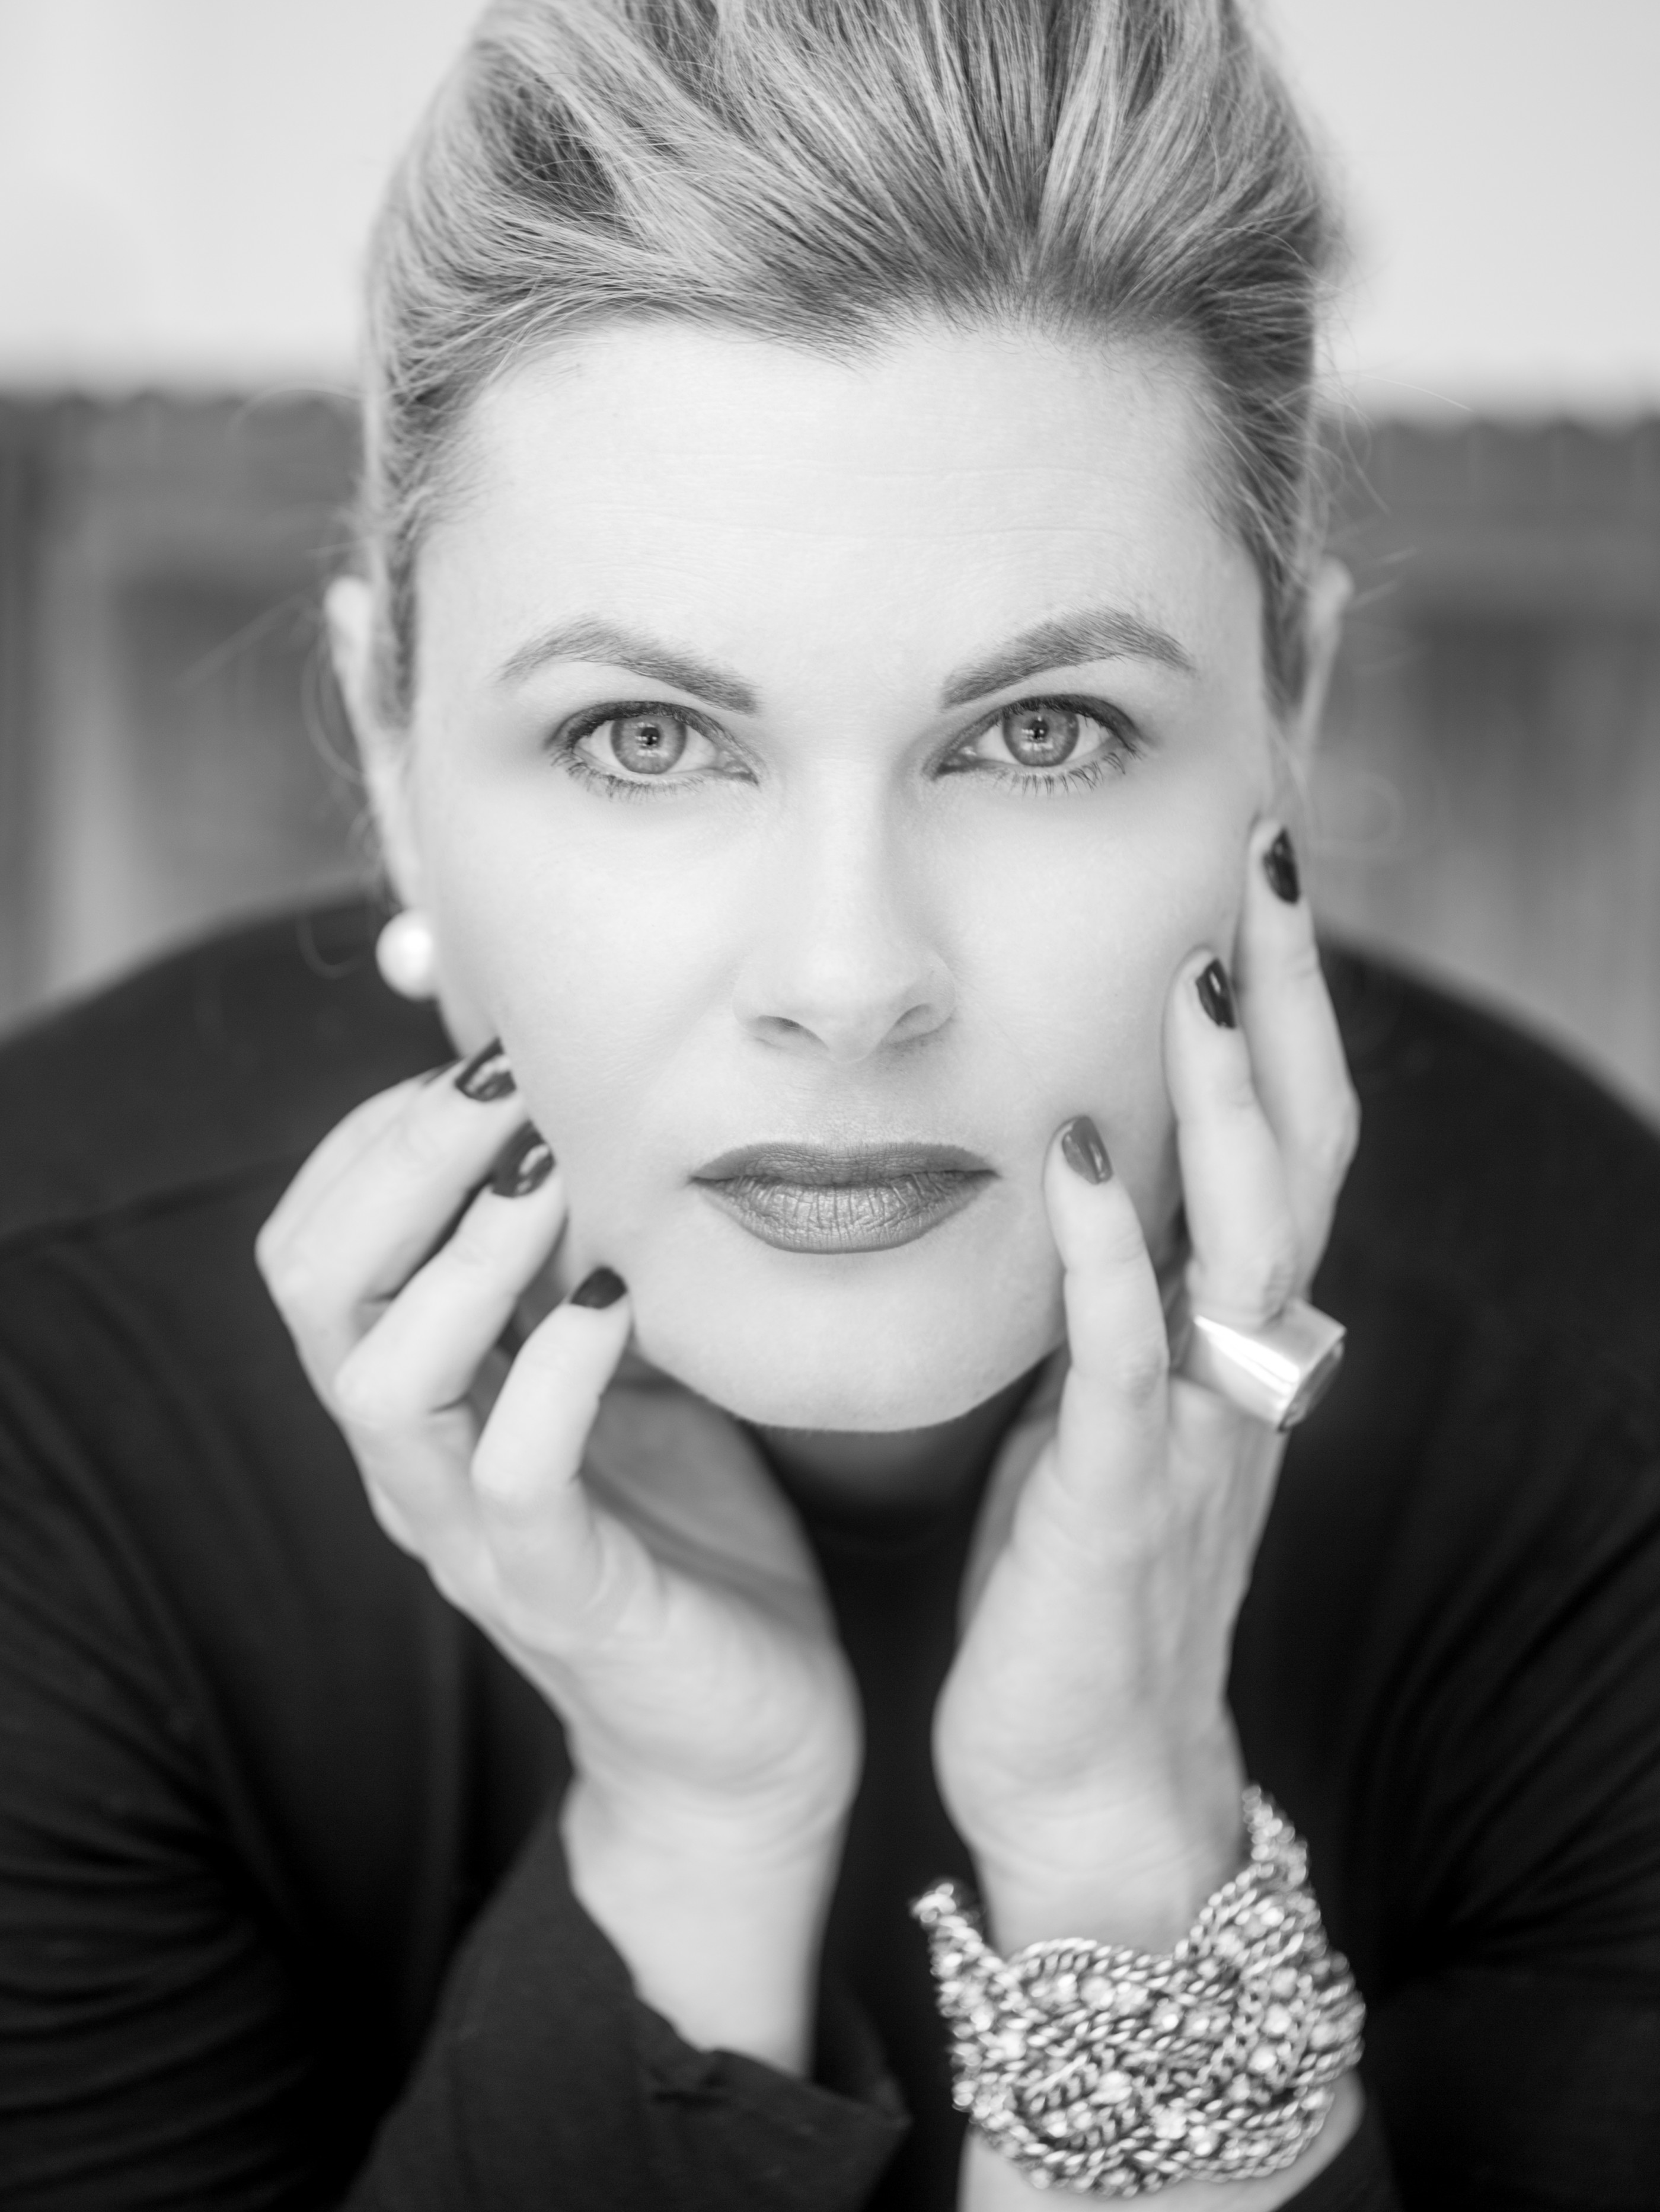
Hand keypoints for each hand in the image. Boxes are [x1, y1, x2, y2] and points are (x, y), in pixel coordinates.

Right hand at [256, 1058, 859, 2067]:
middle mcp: (410, 1461)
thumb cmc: (687, 1531)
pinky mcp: (560, 1595)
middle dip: (400, 1158)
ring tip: (551, 1171)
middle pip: (314, 1287)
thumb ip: (577, 1265)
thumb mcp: (621, 1369)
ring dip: (464, 1252)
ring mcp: (471, 1535)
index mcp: (417, 1396)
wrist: (746, 1741)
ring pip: (382, 1380)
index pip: (317, 1240)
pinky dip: (556, 1368)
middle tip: (505, 1077)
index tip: (481, 1052)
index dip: (378, 1132)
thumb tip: (589, 1111)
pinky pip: (513, 1472)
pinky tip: (621, 1294)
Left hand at [934, 820, 1359, 1959]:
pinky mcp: (1118, 1502)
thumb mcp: (1112, 1404)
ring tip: (1192, 971)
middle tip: (1262, 859)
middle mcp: (1242, 1366)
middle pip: (1298, 1156)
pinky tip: (1073, 1159)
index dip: (1287, 1009)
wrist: (1092, 1779)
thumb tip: (1091, 1162)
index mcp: (1237, 1336)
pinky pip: (1127, 1361)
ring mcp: (1195, 1431)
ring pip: (1240, 1240)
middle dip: (1284, 1005)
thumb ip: (1126, 1294)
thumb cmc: (1082, 1577)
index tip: (1253, 874)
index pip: (1290, 1140)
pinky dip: (1108, 1258)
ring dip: (1221, 1103)